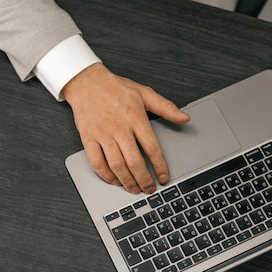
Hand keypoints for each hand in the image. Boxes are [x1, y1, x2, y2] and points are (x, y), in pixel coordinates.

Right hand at [62, 63, 189, 194]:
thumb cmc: (115, 87)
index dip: (160, 166)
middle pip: (134, 162)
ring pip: (117, 165)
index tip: (163, 177)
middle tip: (149, 189)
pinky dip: (106, 175)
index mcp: (135, 117)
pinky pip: (97, 162)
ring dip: (127, 181)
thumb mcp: (144, 93)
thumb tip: (184, 117)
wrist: (86, 82)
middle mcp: (119, 127)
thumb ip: (166, 107)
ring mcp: (103, 134)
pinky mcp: (88, 138)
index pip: (152, 148)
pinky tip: (114, 180)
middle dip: (144, 180)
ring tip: (134, 189)